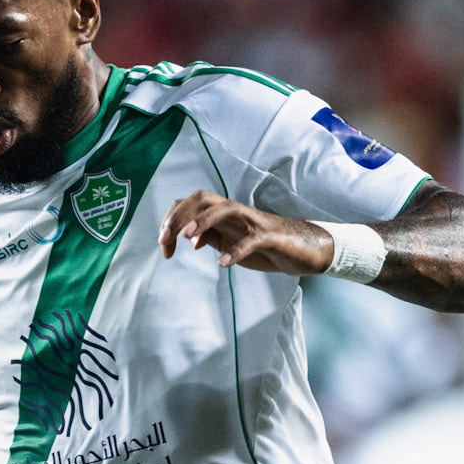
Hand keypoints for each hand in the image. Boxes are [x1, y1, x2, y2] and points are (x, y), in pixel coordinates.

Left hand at [158, 191, 335, 274]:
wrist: (301, 249)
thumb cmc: (263, 245)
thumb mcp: (231, 242)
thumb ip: (211, 238)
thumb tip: (191, 240)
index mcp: (222, 213)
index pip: (190, 204)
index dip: (171, 220)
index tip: (162, 245)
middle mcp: (235, 211)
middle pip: (202, 199)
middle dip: (179, 216)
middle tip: (165, 240)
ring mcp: (253, 221)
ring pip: (225, 209)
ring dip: (203, 221)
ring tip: (188, 238)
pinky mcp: (269, 236)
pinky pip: (251, 240)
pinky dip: (236, 251)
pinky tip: (222, 264)